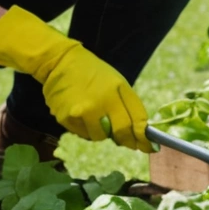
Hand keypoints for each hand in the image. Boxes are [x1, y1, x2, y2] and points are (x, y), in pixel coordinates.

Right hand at [0, 6, 149, 149]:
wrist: (59, 62)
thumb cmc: (93, 73)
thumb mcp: (117, 82)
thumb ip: (128, 105)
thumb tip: (139, 133)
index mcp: (117, 89)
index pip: (137, 120)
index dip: (143, 137)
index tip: (148, 147)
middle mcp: (101, 101)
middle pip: (121, 132)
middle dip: (126, 140)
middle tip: (127, 142)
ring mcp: (82, 111)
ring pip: (100, 137)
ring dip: (102, 132)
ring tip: (96, 117)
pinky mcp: (66, 118)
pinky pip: (83, 134)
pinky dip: (86, 129)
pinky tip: (81, 115)